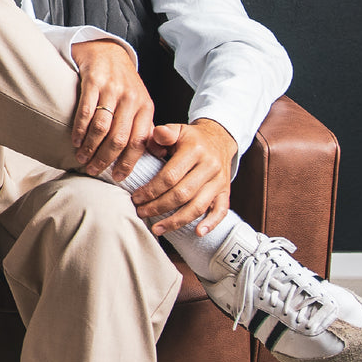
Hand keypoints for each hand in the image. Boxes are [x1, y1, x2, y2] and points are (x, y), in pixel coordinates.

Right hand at [70, 39, 153, 178]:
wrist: (107, 50)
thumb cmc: (123, 82)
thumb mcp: (139, 102)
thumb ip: (142, 125)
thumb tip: (148, 157)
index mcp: (146, 107)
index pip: (139, 142)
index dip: (128, 162)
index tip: (117, 177)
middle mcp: (131, 98)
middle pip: (119, 138)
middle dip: (105, 159)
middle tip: (94, 170)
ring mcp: (112, 89)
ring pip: (102, 127)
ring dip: (90, 147)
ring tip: (82, 158)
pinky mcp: (93, 81)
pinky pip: (86, 111)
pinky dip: (80, 130)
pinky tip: (75, 140)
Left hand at [131, 119, 237, 235]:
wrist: (219, 139)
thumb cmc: (190, 138)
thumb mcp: (177, 129)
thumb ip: (164, 133)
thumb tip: (154, 136)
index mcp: (195, 150)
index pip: (170, 175)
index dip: (151, 190)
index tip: (136, 198)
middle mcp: (210, 167)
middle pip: (182, 194)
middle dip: (159, 207)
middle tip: (141, 212)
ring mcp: (219, 181)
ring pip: (198, 206)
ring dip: (177, 220)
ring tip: (158, 228)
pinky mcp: (226, 192)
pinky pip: (221, 211)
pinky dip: (211, 223)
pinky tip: (198, 233)